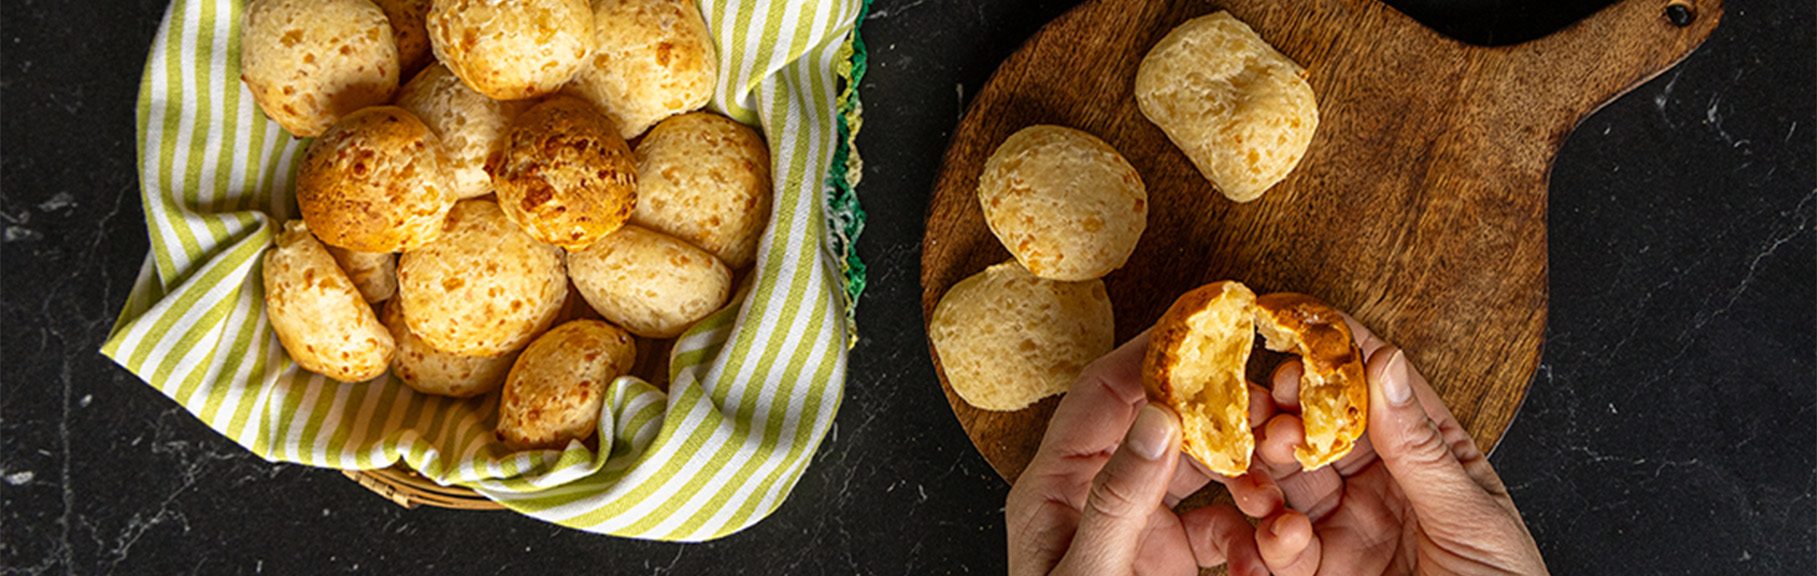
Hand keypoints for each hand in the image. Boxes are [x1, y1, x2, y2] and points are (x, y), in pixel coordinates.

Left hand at [1005, 332, 1270, 575]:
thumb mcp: (1087, 569)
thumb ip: (1118, 498)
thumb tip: (1158, 417)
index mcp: (1055, 484)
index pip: (1102, 392)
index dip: (1149, 353)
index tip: (1199, 327)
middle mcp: (1096, 492)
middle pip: (1157, 421)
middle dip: (1212, 408)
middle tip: (1260, 397)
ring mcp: (1134, 522)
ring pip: (1197, 468)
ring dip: (1242, 467)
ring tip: (1277, 464)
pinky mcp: (1167, 554)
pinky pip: (1217, 522)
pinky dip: (1249, 526)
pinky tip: (1269, 537)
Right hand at [1231, 316, 1548, 574]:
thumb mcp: (1473, 521)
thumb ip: (1421, 449)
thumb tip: (1386, 364)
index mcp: (1433, 461)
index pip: (1382, 392)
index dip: (1341, 355)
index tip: (1301, 321)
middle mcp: (1382, 490)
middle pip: (1320, 432)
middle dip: (1287, 412)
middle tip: (1269, 401)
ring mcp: (1346, 534)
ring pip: (1286, 484)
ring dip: (1265, 470)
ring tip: (1266, 463)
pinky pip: (1278, 550)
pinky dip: (1270, 541)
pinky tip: (1282, 539)